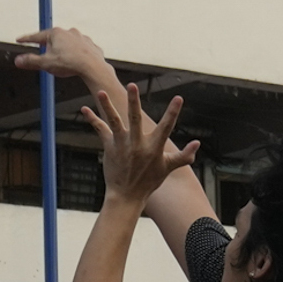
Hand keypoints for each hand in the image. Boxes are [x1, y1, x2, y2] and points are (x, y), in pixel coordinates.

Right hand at [9, 25, 117, 97]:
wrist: (93, 67)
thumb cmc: (70, 64)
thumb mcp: (46, 64)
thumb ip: (31, 61)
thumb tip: (18, 61)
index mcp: (55, 34)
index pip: (36, 37)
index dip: (26, 39)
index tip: (19, 39)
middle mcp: (68, 32)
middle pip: (52, 40)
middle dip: (48, 49)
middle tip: (48, 60)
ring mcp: (81, 37)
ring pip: (67, 43)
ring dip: (63, 51)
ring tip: (64, 63)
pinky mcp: (90, 44)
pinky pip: (79, 49)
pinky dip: (76, 54)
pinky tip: (75, 62)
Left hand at [78, 79, 198, 210]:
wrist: (126, 196)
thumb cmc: (148, 182)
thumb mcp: (168, 168)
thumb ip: (183, 156)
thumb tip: (197, 143)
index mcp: (154, 148)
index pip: (166, 127)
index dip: (173, 112)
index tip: (178, 98)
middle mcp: (137, 144)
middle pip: (134, 118)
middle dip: (134, 101)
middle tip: (132, 85)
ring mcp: (121, 145)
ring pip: (114, 121)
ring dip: (107, 106)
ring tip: (101, 91)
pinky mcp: (109, 147)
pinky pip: (100, 129)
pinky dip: (92, 119)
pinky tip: (84, 109)